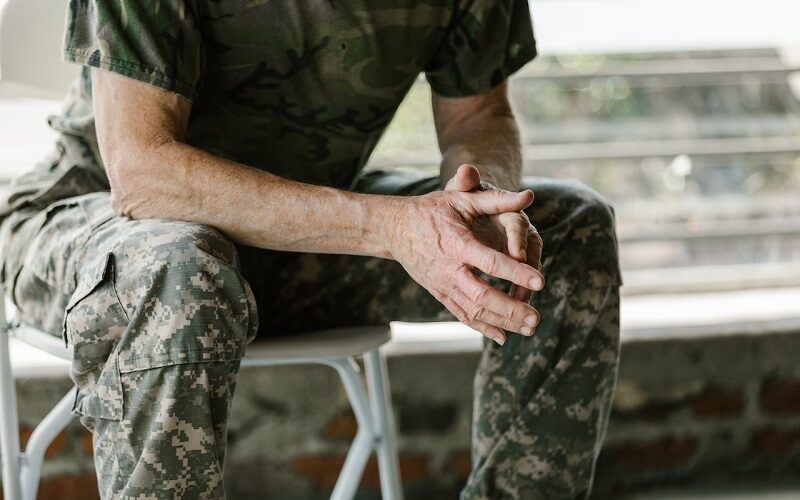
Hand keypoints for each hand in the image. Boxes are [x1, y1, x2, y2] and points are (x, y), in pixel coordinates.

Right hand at [387, 181, 543, 344]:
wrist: (395, 228)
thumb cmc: (432, 210)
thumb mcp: (461, 199)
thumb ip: (496, 199)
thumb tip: (529, 196)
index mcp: (458, 244)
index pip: (490, 262)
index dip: (516, 272)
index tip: (541, 281)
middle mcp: (450, 269)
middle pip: (482, 296)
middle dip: (511, 309)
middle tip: (537, 318)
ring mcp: (443, 285)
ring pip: (474, 311)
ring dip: (502, 322)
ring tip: (529, 328)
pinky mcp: (440, 294)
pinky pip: (462, 315)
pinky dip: (482, 328)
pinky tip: (503, 337)